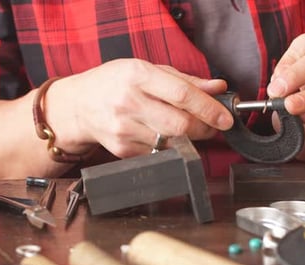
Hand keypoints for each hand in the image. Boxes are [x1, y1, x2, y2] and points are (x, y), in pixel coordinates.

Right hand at [47, 58, 232, 158]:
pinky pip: (158, 152)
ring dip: (188, 138)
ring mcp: (123, 129)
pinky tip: (160, 133)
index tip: (225, 118)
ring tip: (185, 126)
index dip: (209, 108)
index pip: (181, 95)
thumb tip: (219, 88)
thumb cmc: (114, 83)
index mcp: (137, 75)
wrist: (78, 105)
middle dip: (204, 128)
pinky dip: (168, 146)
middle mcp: (128, 102)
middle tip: (212, 125)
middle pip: (180, 125)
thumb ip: (185, 80)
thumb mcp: (147, 70)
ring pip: (172, 142)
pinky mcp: (122, 150)